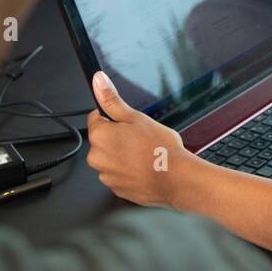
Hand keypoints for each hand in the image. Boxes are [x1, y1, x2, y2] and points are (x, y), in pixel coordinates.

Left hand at [86, 72, 189, 206]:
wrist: (175, 179)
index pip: (96, 118)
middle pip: (103, 140)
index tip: (127, 123)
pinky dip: (128, 171)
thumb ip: (112, 100)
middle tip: (139, 138)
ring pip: (111, 158)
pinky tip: (144, 167)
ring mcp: (106, 175)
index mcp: (99, 136)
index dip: (113, 118)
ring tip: (144, 154)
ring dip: (122, 155)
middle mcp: (97, 157)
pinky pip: (118, 174)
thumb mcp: (136, 117)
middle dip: (117, 137)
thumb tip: (98, 81)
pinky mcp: (116, 189)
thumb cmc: (159, 148)